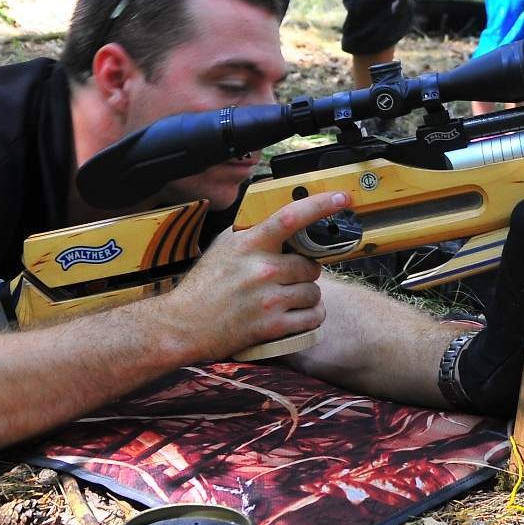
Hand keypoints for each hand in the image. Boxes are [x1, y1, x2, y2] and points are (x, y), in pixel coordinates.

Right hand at [160, 191, 349, 361]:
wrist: (182, 326)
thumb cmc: (203, 286)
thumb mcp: (223, 247)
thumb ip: (253, 233)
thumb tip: (283, 219)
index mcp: (249, 245)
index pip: (291, 217)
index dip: (320, 205)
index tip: (342, 198)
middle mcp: (261, 270)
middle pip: (310, 265)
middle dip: (306, 272)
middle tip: (290, 278)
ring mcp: (268, 299)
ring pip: (313, 293)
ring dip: (307, 297)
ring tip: (289, 300)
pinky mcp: (271, 326)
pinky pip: (311, 319)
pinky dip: (310, 318)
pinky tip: (297, 316)